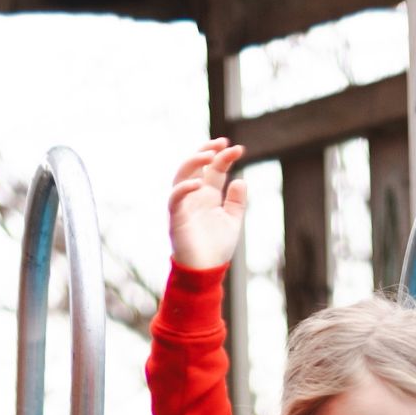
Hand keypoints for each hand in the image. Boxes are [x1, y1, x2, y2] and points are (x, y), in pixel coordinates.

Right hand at [168, 139, 245, 270]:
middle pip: (195, 165)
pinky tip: (199, 183)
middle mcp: (195, 195)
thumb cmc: (217, 248)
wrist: (205, 272)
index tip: (237, 149)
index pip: (214, 169)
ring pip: (181, 175)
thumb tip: (241, 180)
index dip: (224, 157)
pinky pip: (175, 198)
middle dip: (206, 150)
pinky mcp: (175, 217)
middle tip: (221, 143)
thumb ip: (236, 202)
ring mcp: (184, 204)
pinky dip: (184, 188)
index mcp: (208, 195)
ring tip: (209, 154)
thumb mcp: (232, 221)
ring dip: (193, 162)